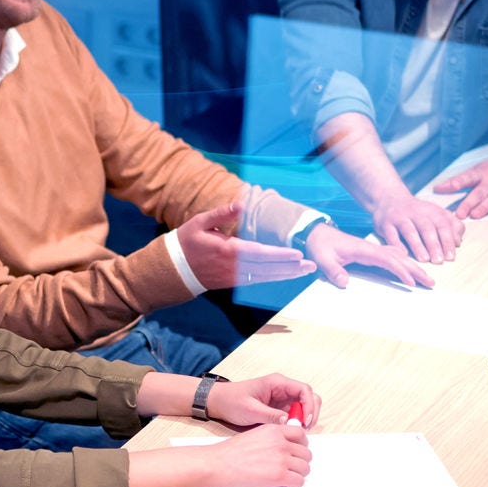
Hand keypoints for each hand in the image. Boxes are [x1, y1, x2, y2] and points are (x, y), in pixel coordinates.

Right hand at [176, 202, 315, 289]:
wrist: (175, 269)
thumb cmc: (188, 242)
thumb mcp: (200, 222)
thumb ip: (221, 213)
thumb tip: (240, 203)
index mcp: (227, 250)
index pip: (259, 253)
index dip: (279, 254)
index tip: (297, 254)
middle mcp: (234, 267)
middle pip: (267, 268)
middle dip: (290, 268)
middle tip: (311, 266)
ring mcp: (234, 277)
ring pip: (265, 277)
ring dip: (286, 275)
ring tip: (306, 271)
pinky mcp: (234, 283)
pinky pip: (258, 280)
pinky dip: (275, 278)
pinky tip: (288, 274)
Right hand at [200, 422, 311, 486]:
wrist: (216, 464)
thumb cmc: (229, 453)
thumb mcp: (254, 436)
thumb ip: (272, 439)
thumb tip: (285, 450)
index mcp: (274, 430)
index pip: (301, 435)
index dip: (300, 446)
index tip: (295, 453)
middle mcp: (281, 442)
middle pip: (306, 453)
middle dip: (300, 463)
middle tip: (290, 469)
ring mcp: (281, 459)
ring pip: (305, 469)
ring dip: (298, 475)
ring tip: (286, 479)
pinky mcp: (278, 476)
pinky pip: (299, 482)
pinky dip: (294, 486)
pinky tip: (284, 486)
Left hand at [206, 373, 322, 428]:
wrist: (219, 402)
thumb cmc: (232, 401)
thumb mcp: (251, 409)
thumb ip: (270, 415)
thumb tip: (289, 422)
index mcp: (277, 383)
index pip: (304, 389)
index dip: (309, 405)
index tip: (305, 421)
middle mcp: (283, 389)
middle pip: (309, 397)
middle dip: (311, 412)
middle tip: (305, 429)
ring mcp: (283, 399)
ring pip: (304, 406)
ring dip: (305, 419)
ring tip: (297, 432)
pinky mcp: (280, 408)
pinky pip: (295, 414)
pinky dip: (297, 423)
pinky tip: (290, 432)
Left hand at [301, 223, 434, 289]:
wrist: (317, 233)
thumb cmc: (321, 246)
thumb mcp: (323, 259)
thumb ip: (333, 270)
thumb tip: (344, 282)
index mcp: (363, 249)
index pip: (387, 259)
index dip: (400, 271)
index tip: (411, 282)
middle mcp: (371, 248)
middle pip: (399, 258)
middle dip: (415, 270)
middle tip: (430, 283)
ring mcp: (372, 250)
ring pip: (398, 258)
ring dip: (413, 267)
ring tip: (427, 279)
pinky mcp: (370, 253)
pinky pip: (392, 258)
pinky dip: (404, 264)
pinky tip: (410, 269)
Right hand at [368, 192, 464, 263]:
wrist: (389, 199)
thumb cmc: (416, 213)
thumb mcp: (435, 214)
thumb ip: (450, 226)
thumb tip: (458, 242)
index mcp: (431, 210)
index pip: (442, 224)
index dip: (447, 240)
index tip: (451, 256)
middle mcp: (415, 211)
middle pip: (426, 227)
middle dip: (434, 244)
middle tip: (439, 261)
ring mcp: (399, 217)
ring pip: (409, 230)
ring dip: (417, 245)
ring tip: (424, 259)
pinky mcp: (385, 223)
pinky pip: (391, 234)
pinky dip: (396, 244)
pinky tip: (403, 254)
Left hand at [434, 150, 487, 219]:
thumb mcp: (479, 169)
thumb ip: (459, 181)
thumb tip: (437, 188)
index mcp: (481, 173)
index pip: (467, 178)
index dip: (457, 182)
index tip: (447, 186)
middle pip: (478, 193)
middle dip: (468, 203)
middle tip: (459, 213)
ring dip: (483, 207)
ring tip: (474, 215)